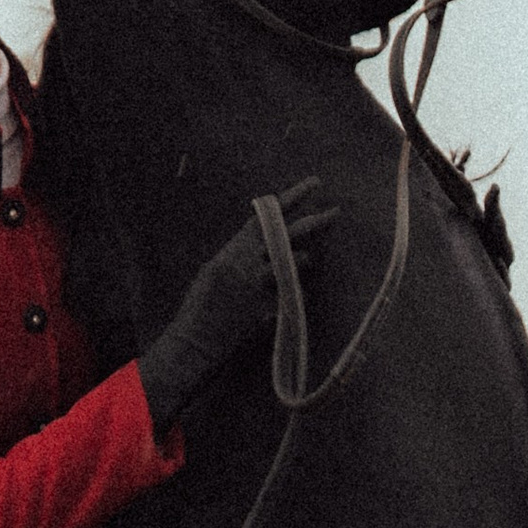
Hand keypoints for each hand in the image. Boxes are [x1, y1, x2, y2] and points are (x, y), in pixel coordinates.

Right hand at [137, 182, 338, 428]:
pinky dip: (292, 298)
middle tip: (335, 212)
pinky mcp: (260, 309)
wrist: (192, 342)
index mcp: (229, 252)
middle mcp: (241, 263)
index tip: (313, 185)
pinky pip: (288, 298)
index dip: (289, 199)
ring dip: (300, 261)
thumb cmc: (199, 310)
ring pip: (289, 263)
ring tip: (306, 259)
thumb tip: (265, 249)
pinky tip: (290, 301)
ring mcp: (252, 286)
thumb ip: (238, 258)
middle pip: (283, 234)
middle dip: (311, 221)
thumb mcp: (212, 274)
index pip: (263, 217)